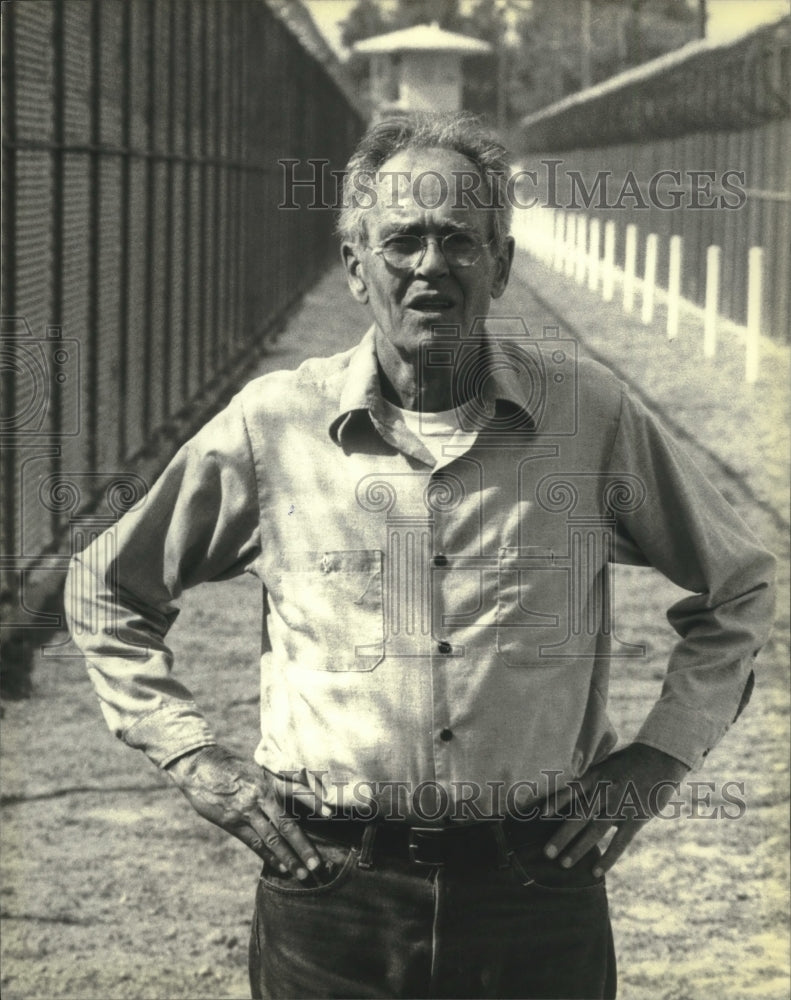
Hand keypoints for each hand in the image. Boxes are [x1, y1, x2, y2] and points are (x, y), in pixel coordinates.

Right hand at [166, 745, 327, 879]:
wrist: (199, 766)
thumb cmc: (231, 766)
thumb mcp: (255, 769)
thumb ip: (273, 784)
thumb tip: (295, 798)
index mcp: (268, 780)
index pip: (296, 792)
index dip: (313, 803)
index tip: (331, 814)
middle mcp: (260, 796)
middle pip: (286, 824)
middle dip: (303, 845)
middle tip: (317, 863)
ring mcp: (246, 811)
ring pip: (271, 838)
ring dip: (288, 857)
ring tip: (302, 873)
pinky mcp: (232, 822)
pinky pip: (254, 843)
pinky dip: (269, 856)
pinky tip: (281, 866)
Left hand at [542, 742, 689, 876]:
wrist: (661, 758)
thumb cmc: (629, 760)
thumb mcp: (605, 762)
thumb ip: (589, 778)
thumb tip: (569, 793)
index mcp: (595, 776)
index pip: (571, 791)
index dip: (555, 802)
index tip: (541, 814)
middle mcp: (605, 791)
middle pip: (579, 816)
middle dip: (562, 836)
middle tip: (546, 853)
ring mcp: (620, 806)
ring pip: (595, 831)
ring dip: (579, 848)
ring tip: (564, 864)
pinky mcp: (636, 818)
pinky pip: (620, 842)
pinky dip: (608, 857)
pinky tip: (596, 871)